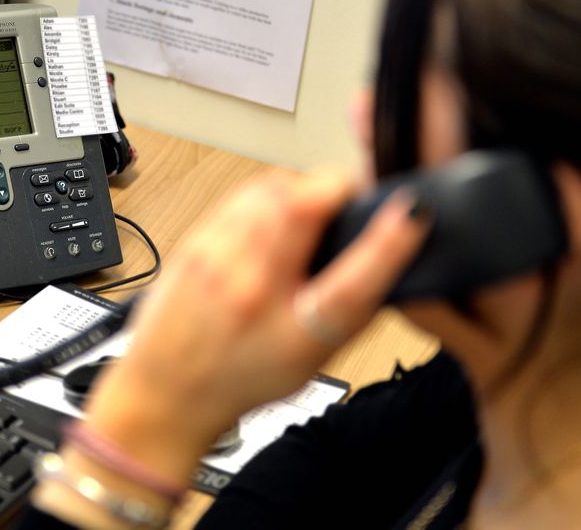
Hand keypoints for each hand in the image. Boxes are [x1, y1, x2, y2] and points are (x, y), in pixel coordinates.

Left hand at [81, 166, 431, 483]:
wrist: (167, 390)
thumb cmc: (240, 378)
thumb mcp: (312, 359)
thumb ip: (352, 307)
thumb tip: (389, 250)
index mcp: (291, 336)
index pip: (350, 284)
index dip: (390, 243)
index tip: (413, 213)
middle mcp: (250, 294)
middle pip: (303, 209)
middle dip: (339, 189)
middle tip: (351, 199)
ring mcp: (216, 260)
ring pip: (272, 189)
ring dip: (304, 189)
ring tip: (311, 211)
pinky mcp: (195, 240)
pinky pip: (243, 195)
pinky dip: (270, 195)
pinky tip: (274, 216)